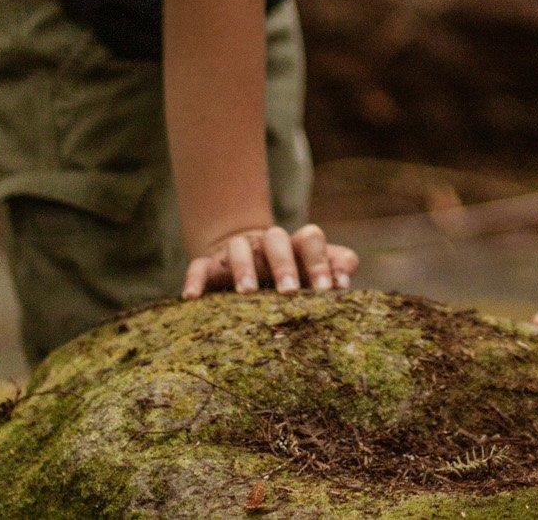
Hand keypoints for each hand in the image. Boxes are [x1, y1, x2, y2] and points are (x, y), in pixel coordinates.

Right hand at [182, 222, 358, 297]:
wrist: (246, 261)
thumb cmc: (289, 272)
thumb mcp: (313, 269)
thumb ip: (336, 267)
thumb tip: (345, 281)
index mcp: (294, 245)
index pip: (310, 239)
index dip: (320, 262)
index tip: (326, 290)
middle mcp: (265, 244)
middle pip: (276, 240)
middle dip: (283, 264)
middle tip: (289, 291)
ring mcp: (236, 251)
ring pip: (238, 249)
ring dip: (243, 268)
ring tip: (246, 293)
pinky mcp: (210, 265)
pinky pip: (199, 267)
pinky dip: (195, 279)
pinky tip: (191, 298)